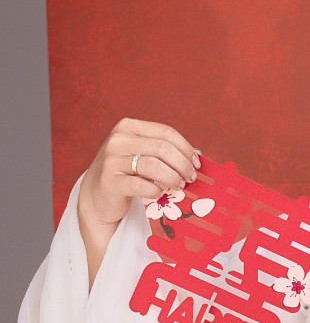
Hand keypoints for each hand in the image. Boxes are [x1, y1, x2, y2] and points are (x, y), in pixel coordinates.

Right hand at [77, 118, 200, 285]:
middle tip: (190, 178)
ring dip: (173, 178)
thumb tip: (199, 154)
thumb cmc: (127, 174)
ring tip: (179, 186)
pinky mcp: (110, 181)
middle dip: (182, 165)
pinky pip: (142, 185)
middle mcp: (118, 139)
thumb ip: (167, 152)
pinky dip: (156, 191)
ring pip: (153, 165)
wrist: (97, 196)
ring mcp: (111, 159)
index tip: (196, 164)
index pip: (166, 132)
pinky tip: (160, 194)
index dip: (186, 148)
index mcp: (128, 127)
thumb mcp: (144, 157)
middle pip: (162, 148)